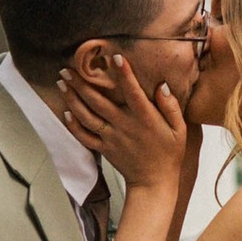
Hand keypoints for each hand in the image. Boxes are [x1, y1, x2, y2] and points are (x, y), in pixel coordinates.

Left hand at [56, 51, 195, 199]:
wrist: (154, 183)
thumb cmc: (169, 154)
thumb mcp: (179, 130)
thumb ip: (170, 106)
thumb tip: (161, 86)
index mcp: (144, 118)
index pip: (132, 92)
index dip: (124, 74)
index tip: (115, 57)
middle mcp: (124, 126)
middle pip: (98, 101)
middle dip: (81, 83)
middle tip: (68, 68)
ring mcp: (111, 138)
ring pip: (86, 116)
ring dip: (72, 98)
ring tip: (62, 83)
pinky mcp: (104, 149)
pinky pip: (84, 137)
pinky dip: (73, 125)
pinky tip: (65, 112)